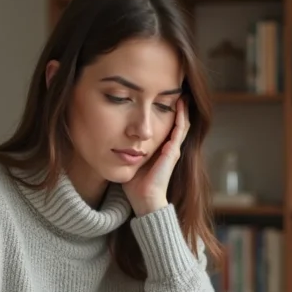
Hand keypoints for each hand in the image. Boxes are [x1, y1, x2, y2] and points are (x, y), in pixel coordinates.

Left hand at [123, 97, 190, 216]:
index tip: (159, 99)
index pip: (165, 128)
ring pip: (182, 124)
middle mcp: (169, 148)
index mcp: (160, 151)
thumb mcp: (129, 161)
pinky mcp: (173, 151)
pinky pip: (180, 129)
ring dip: (182, 109)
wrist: (144, 199)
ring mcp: (173, 149)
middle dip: (176, 108)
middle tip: (175, 91)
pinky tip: (180, 104)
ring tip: (181, 93)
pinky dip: (181, 116)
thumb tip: (108, 139)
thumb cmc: (135, 185)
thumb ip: (124, 150)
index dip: (165, 113)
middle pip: (176, 123)